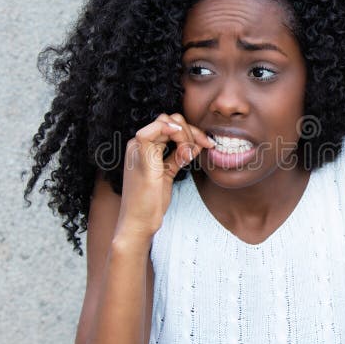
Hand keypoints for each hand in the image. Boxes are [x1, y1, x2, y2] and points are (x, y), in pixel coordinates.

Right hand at [116, 113, 213, 241]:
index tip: (207, 144)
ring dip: (187, 135)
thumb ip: (179, 156)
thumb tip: (197, 143)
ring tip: (191, 155)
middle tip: (206, 145)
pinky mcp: (140, 158)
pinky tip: (183, 144)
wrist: (139, 222)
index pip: (169, 125)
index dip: (191, 130)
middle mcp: (137, 144)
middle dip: (192, 130)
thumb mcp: (168, 173)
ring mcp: (137, 149)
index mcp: (143, 147)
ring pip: (166, 123)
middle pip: (170, 120)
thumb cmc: (151, 202)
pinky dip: (169, 130)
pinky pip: (151, 132)